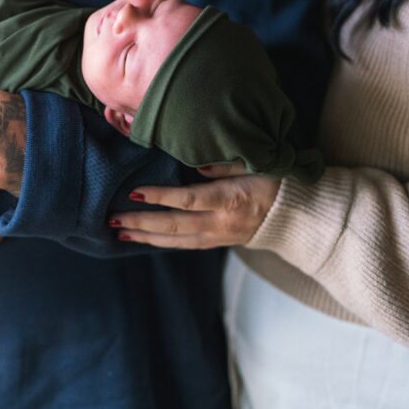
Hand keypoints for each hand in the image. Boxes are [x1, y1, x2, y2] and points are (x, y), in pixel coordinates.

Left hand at [108, 163, 279, 248]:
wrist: (296, 216)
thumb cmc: (272, 180)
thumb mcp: (253, 163)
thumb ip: (224, 163)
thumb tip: (196, 163)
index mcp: (229, 199)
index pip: (188, 200)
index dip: (160, 197)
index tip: (134, 192)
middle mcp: (221, 223)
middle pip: (174, 226)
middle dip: (141, 223)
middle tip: (113, 220)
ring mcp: (218, 237)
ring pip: (176, 241)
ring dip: (145, 237)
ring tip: (119, 232)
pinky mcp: (216, 243)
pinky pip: (184, 245)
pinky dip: (161, 242)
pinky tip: (143, 238)